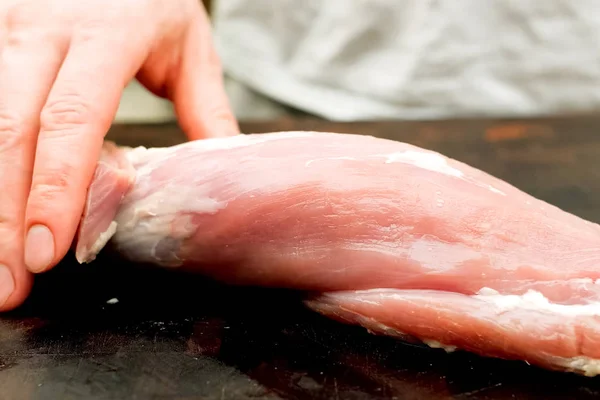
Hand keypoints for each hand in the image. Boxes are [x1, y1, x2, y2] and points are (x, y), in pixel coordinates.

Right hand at [0, 0, 238, 310]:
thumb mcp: (187, 44)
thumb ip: (205, 107)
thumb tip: (223, 169)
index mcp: (103, 34)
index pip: (72, 119)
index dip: (58, 188)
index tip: (50, 249)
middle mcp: (41, 32)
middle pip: (11, 131)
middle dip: (6, 215)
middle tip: (11, 283)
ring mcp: (5, 34)